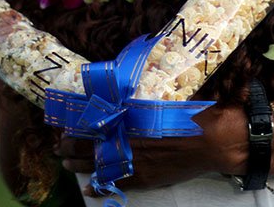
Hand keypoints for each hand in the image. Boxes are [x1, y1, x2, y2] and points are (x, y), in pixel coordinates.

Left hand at [56, 104, 246, 190]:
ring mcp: (136, 161)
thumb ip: (143, 94)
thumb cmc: (192, 113)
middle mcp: (129, 140)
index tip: (64, 123)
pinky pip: (118, 183)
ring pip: (100, 164)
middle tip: (59, 144)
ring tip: (66, 163)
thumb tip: (126, 85)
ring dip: (80, 164)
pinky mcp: (146, 178)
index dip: (76, 124)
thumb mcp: (165, 95)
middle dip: (72, 144)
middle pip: (92, 143)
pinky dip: (101, 186)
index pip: (95, 121)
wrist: (214, 140)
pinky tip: (89, 188)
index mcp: (131, 118)